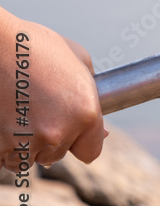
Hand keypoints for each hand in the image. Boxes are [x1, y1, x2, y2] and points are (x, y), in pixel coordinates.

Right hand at [0, 8, 105, 169]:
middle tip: (40, 111)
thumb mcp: (80, 63)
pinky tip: (6, 120)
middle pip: (58, 154)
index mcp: (86, 113)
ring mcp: (26, 141)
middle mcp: (59, 132)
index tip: (74, 134)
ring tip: (21, 114)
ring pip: (28, 159)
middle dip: (52, 139)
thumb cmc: (38, 46)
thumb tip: (104, 132)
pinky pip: (4, 157)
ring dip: (26, 145)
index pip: (90, 151)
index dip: (82, 142)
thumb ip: (93, 99)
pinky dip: (4, 145)